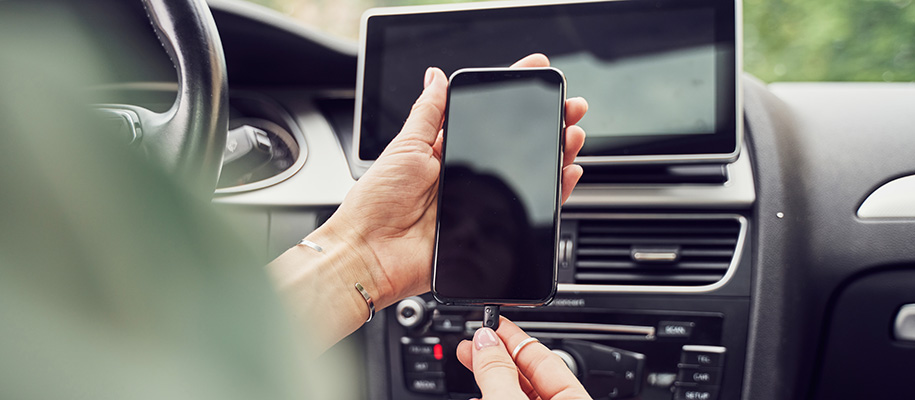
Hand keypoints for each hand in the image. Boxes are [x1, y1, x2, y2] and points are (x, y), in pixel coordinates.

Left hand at [324, 53, 588, 306]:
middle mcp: (466, 178)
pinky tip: (566, 174)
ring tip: (572, 134)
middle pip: (517, 148)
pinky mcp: (490, 233)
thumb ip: (427, 113)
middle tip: (569, 107)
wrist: (370, 255)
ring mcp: (480, 205)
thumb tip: (436, 76)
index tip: (538, 74)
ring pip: (529, 177)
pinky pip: (529, 213)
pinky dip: (553, 193)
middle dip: (548, 124)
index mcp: (446, 153)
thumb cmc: (376, 205)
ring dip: (557, 153)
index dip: (515, 96)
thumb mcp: (403, 148)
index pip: (488, 119)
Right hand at [457, 317, 591, 399]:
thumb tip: (486, 340)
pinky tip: (475, 396)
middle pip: (529, 377)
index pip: (547, 359)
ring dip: (489, 378)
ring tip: (469, 363)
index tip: (491, 324)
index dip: (515, 339)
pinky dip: (489, 399)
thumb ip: (497, 371)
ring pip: (514, 395)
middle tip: (473, 342)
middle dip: (497, 357)